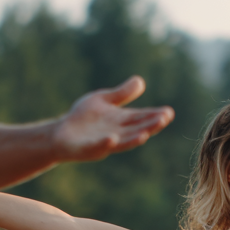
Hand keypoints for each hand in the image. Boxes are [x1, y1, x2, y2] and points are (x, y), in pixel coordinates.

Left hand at [53, 76, 174, 162]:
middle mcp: (117, 133)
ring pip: (122, 142)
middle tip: (164, 119)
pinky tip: (112, 138)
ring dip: (134, 140)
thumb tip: (140, 81)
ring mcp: (104, 142)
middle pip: (137, 129)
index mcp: (122, 121)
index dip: (155, 115)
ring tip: (145, 135)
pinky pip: (97, 146)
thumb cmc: (84, 118)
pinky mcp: (87, 148)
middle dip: (150, 126)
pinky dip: (105, 143)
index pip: (142, 117)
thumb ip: (122, 94)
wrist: (60, 133)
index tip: (169, 112)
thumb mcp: (104, 100)